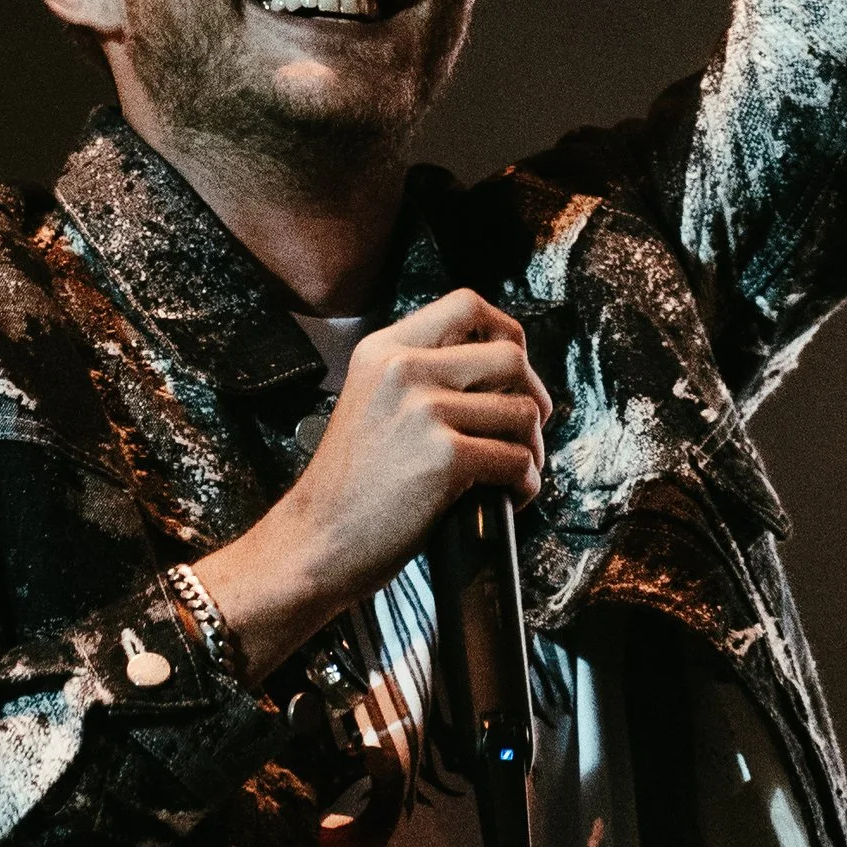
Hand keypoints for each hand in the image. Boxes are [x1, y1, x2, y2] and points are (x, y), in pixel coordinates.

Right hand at [187, 291, 551, 678]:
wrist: (314, 542)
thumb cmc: (348, 485)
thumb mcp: (370, 400)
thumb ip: (417, 375)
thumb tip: (495, 370)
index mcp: (384, 350)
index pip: (467, 305)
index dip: (505, 332)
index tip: (512, 370)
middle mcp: (403, 369)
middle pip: (510, 356)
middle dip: (533, 396)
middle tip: (525, 429)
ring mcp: (424, 411)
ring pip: (523, 412)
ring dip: (532, 448)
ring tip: (515, 471)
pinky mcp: (444, 457)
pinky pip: (517, 461)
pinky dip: (525, 485)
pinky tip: (508, 499)